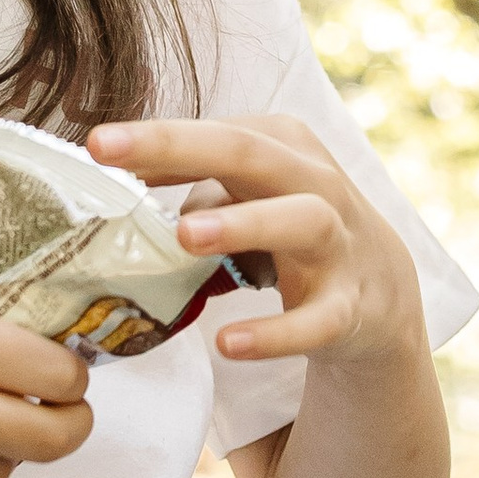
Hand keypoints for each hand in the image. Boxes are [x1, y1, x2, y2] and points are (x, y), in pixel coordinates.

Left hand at [87, 115, 425, 374]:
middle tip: (108, 148)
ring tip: (185, 234)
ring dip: (244, 223)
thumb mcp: (249, 197)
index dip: (157, 136)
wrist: (382, 290)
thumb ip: (194, 186)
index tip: (96, 144)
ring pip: (302, 220)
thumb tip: (119, 185)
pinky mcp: (351, 306)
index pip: (216, 133)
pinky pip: (315, 320)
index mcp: (284, 148)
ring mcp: (339, 243)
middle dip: (179, 145)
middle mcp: (315, 183)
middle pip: (250, 153)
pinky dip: (275, 334)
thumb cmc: (295, 228)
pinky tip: (229, 344)